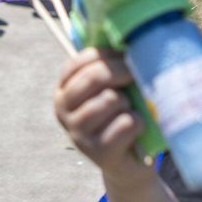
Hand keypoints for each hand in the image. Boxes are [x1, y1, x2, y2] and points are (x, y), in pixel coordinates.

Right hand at [54, 48, 153, 188]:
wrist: (127, 163)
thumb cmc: (119, 117)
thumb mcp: (109, 90)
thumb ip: (108, 68)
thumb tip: (126, 38)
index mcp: (62, 91)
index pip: (78, 62)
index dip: (107, 55)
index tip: (126, 56)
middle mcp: (63, 111)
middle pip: (95, 77)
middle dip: (123, 72)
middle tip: (136, 76)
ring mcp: (77, 133)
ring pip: (111, 99)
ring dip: (129, 102)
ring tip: (130, 111)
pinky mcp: (97, 152)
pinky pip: (126, 123)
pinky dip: (138, 123)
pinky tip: (136, 129)